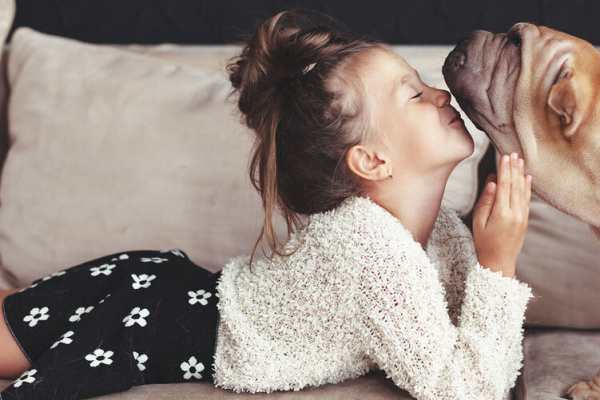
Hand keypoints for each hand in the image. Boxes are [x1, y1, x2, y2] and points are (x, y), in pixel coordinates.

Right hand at [472, 152, 531, 277]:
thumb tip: (492, 182)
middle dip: (513, 168)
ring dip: (521, 174)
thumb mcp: (479, 222)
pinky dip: (527, 186)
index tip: (503, 156)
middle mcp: (515, 213)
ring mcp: (522, 216)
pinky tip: (527, 177)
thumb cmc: (484, 242)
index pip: (504, 185)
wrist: (499, 261)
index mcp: (502, 213)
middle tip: (512, 153)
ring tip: (520, 160)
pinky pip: (527, 199)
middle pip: (515, 185)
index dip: (504, 170)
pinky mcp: (525, 219)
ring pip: (523, 190)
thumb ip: (486, 201)